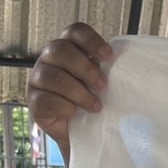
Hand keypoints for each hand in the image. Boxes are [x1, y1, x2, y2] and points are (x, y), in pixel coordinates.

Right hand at [26, 23, 113, 164]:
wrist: (82, 135)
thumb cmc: (93, 104)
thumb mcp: (102, 85)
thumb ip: (108, 71)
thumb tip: (132, 68)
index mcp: (67, 49)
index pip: (74, 32)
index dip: (90, 40)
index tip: (108, 56)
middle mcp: (49, 60)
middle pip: (60, 50)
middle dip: (85, 68)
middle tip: (102, 86)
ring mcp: (38, 80)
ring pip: (53, 76)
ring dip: (78, 92)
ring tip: (95, 106)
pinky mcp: (34, 102)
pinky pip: (47, 99)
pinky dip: (66, 107)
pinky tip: (76, 113)